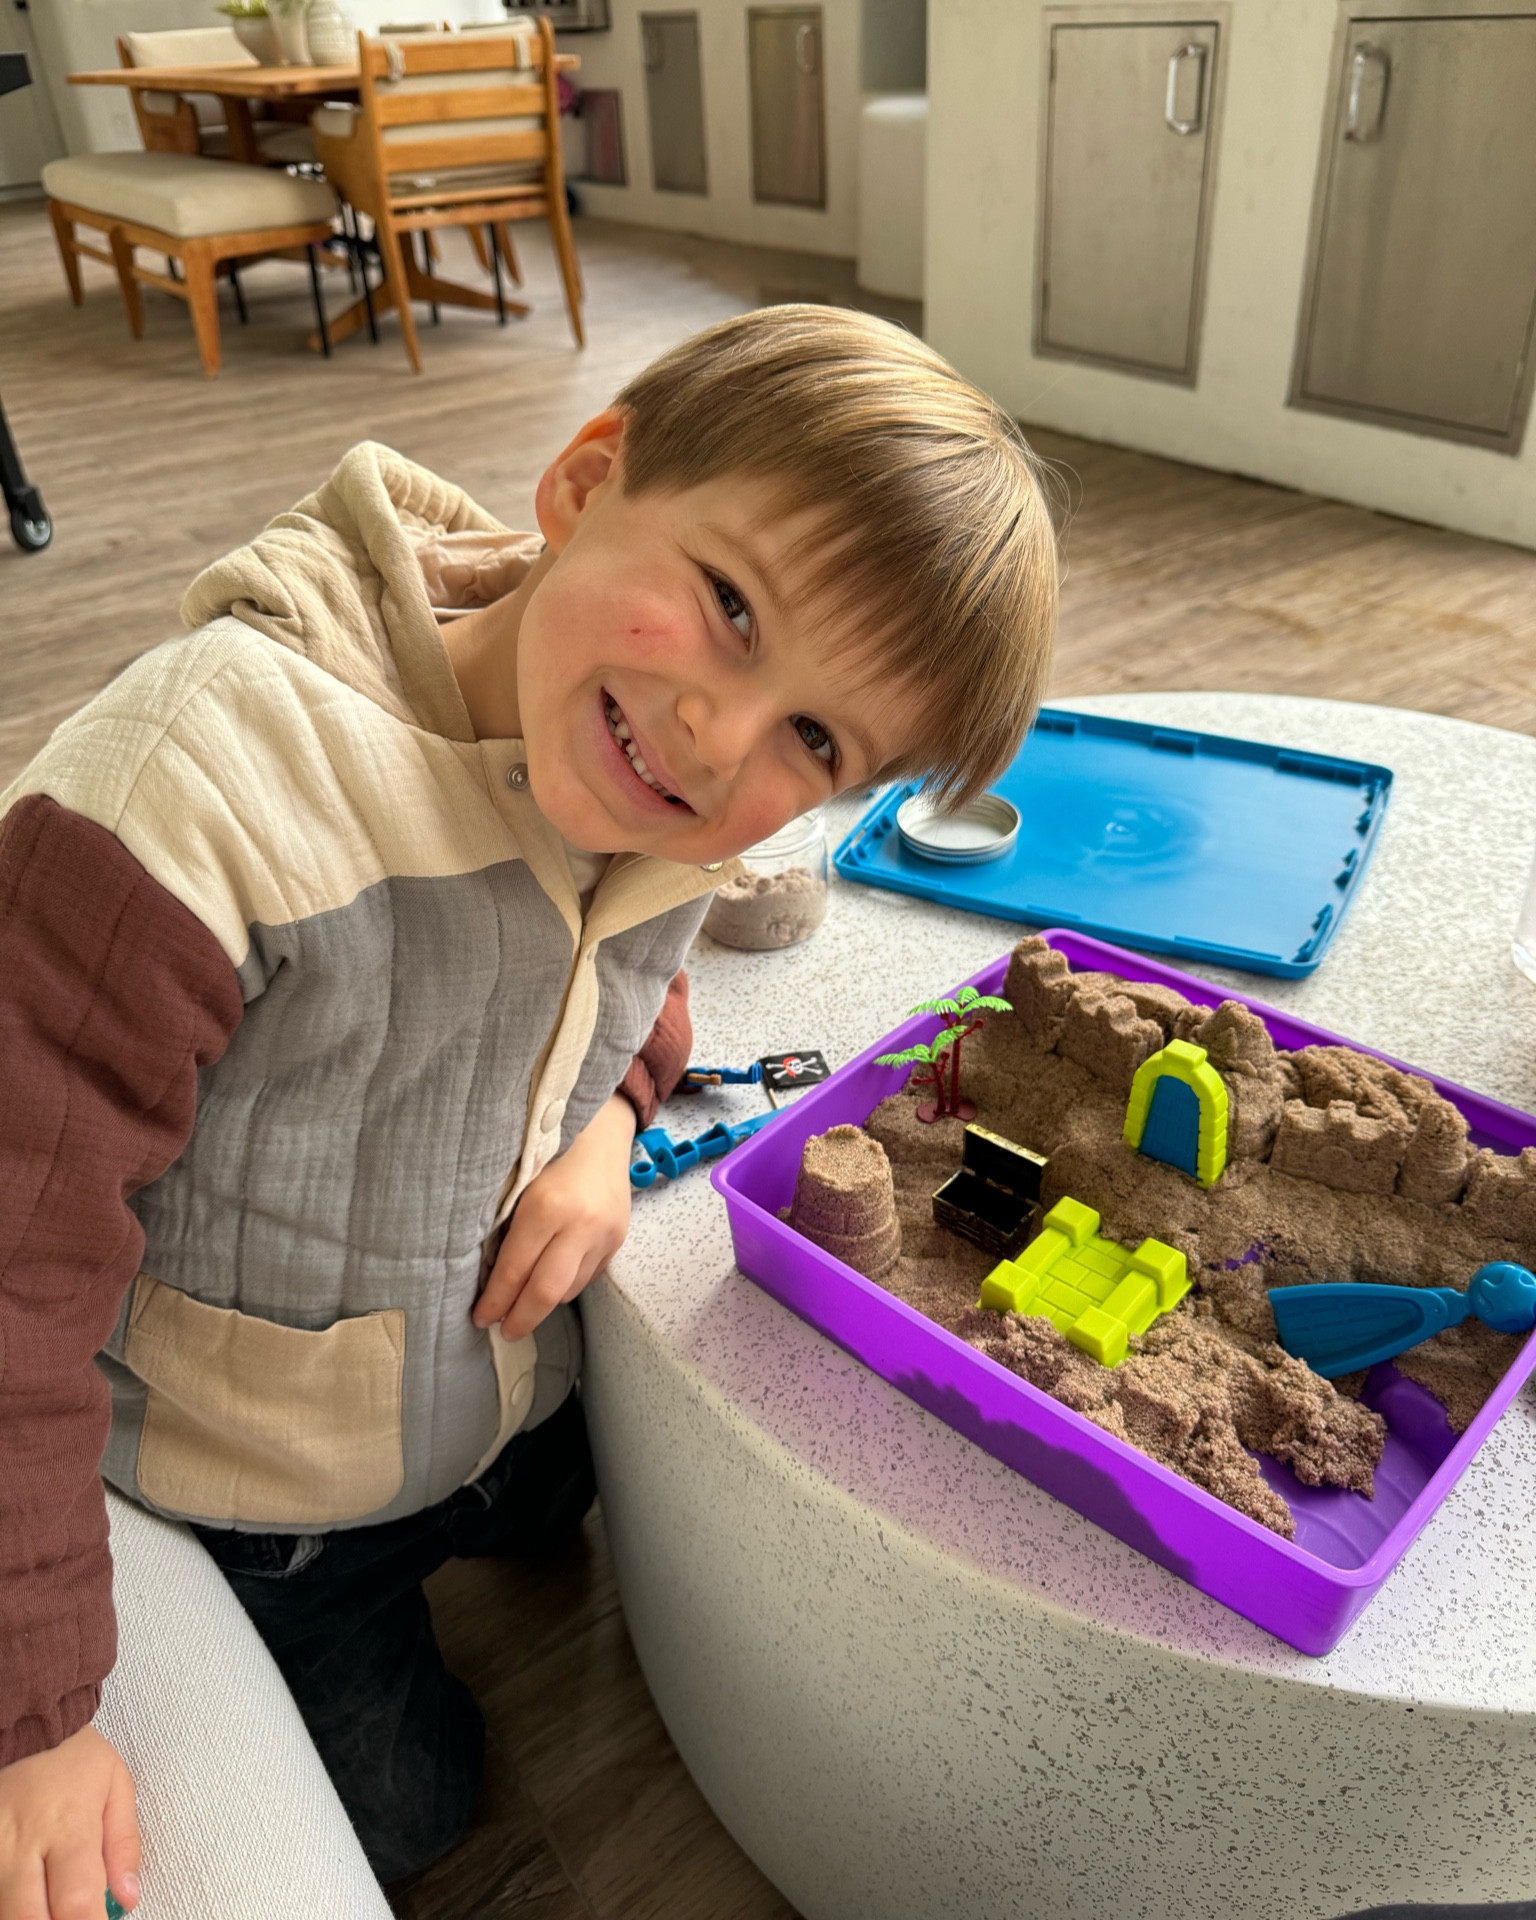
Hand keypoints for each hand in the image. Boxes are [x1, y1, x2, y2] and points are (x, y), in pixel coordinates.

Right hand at [0, 1725, 138, 1919]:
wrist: (25, 1727)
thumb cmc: (73, 1758)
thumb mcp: (116, 1785)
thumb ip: (124, 1845)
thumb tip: (128, 1899)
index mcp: (69, 1826)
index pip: (76, 1901)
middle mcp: (23, 1844)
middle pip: (29, 1919)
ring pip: (3, 1911)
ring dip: (27, 1916)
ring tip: (51, 1906)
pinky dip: (7, 1902)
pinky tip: (26, 1898)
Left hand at [472, 1093, 636, 1342]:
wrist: (603, 1131)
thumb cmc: (548, 1151)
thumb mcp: (518, 1182)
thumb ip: (506, 1226)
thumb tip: (486, 1276)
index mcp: (547, 1207)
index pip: (515, 1271)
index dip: (494, 1301)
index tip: (479, 1317)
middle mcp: (580, 1225)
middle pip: (547, 1293)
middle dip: (521, 1318)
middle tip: (503, 1330)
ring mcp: (604, 1235)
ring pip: (569, 1289)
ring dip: (543, 1303)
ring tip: (522, 1307)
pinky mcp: (618, 1240)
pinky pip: (587, 1277)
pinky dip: (565, 1285)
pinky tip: (550, 1281)